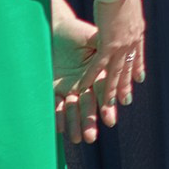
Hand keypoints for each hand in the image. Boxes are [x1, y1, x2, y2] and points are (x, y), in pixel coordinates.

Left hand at [52, 7, 106, 142]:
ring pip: (73, 108)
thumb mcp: (93, 37)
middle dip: (90, 121)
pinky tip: (59, 129)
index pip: (103, 90)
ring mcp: (69, 86)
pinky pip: (54, 104)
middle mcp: (85, 82)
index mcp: (98, 71)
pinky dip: (57, 116)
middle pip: (89, 104)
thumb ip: (103, 47)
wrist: (55, 28)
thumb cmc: (76, 32)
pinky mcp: (54, 87)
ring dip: (75, 124)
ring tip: (77, 139)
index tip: (109, 120)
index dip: (107, 105)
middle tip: (92, 138)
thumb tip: (115, 50)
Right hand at [88, 0, 152, 115]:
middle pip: (128, 67)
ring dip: (111, 90)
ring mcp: (121, 45)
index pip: (138, 54)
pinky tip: (84, 88)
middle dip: (126, 85)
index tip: (139, 78)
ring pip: (115, 72)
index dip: (137, 66)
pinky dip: (90, 77)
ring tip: (109, 106)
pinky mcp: (109, 45)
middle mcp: (132, 41)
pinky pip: (98, 66)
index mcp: (137, 30)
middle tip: (126, 101)